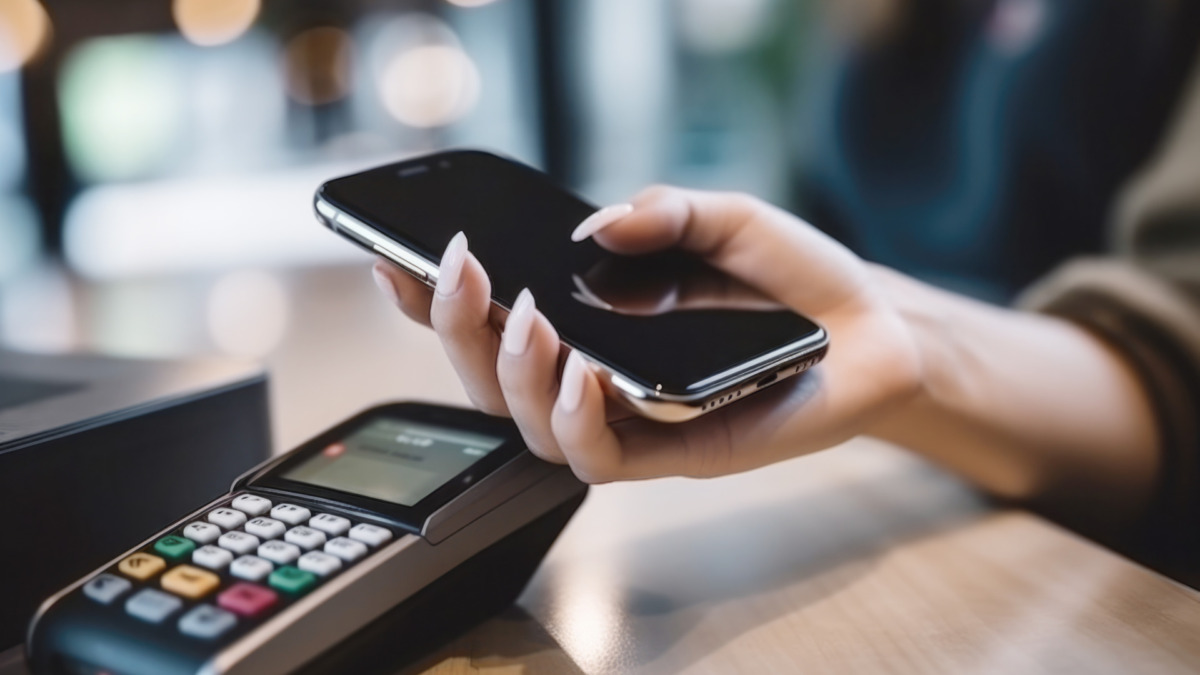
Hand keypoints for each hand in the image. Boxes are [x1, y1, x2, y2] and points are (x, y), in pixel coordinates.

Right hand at [372, 186, 924, 481]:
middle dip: (458, 327)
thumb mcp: (729, 219)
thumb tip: (596, 229)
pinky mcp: (670, 452)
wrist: (875, 331)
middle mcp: (594, 374)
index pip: (494, 316)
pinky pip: (598, 457)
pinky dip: (575, 419)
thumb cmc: (794, 280)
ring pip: (527, 425)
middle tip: (462, 271)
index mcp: (592, 319)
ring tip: (528, 318)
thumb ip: (665, 213)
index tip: (396, 256)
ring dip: (511, 373)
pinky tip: (581, 374)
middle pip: (491, 376)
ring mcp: (628, 418)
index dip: (435, 296)